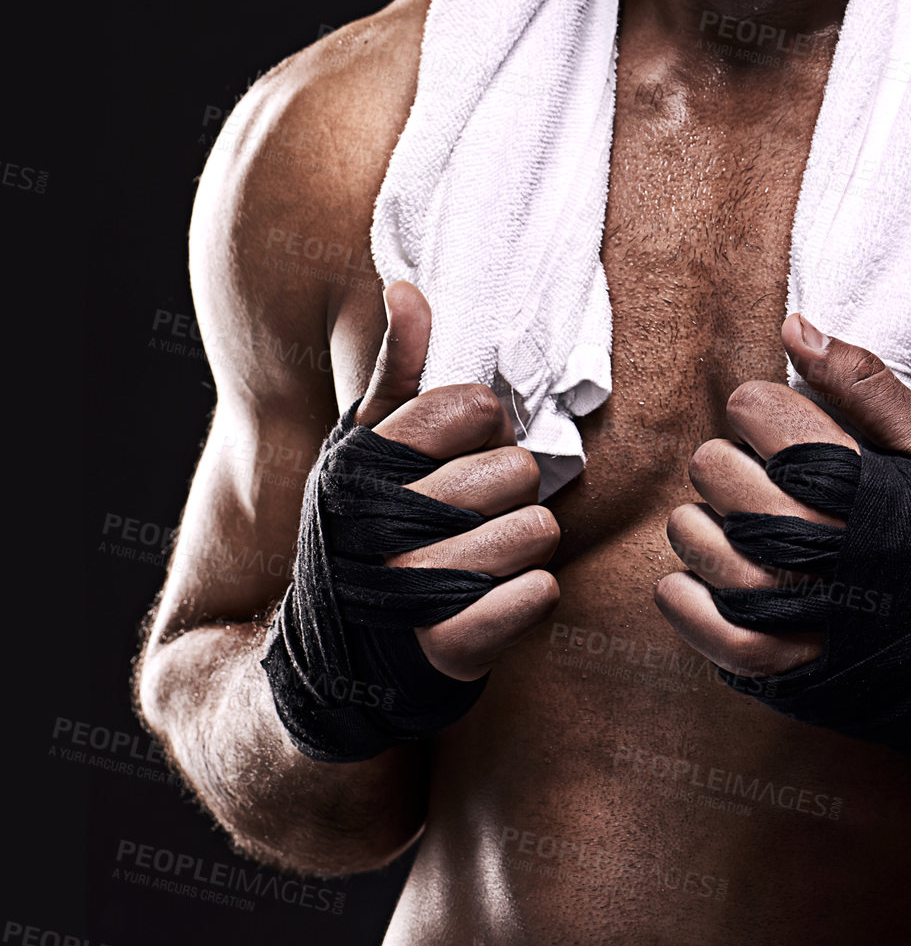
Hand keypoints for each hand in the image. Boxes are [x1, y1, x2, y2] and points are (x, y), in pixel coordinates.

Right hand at [356, 280, 560, 680]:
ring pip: (536, 531)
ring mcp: (410, 589)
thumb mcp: (369, 447)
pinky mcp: (446, 649)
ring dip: (526, 543)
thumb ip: (400, 369)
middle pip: (516, 469)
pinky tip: (499, 597)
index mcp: (368, 463)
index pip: (475, 406)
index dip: (485, 423)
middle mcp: (381, 522)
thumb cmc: (366, 528)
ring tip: (490, 551)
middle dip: (512, 487)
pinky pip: (536, 596)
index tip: (463, 444)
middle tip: (481, 507)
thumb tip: (407, 288)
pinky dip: (530, 596)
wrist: (338, 657)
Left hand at [656, 312, 910, 675]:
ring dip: (706, 526)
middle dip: (735, 467)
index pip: (750, 407)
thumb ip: (866, 382)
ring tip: (746, 536)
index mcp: (847, 479)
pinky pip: (684, 606)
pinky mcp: (764, 660)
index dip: (763, 416)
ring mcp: (783, 604)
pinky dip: (683, 591)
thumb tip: (794, 327)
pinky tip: (712, 580)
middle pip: (711, 464)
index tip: (787, 443)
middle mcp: (810, 539)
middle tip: (769, 490)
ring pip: (689, 531)